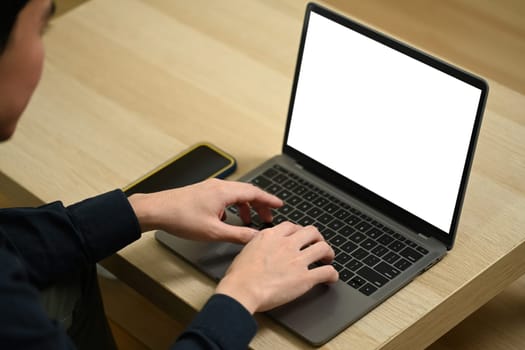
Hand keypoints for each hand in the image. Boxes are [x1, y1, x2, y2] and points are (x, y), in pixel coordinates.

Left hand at [127, 178, 282, 242]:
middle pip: (247, 192)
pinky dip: (232, 207)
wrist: (156, 210)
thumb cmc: (181, 218)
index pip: (255, 193)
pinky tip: (227, 220)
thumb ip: (238, 234)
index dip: (270, 200)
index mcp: (225, 192)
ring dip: (245, 207)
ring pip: (235, 195)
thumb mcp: (214, 231)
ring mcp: (210, 188)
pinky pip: (224, 197)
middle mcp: (219, 186)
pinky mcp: (202, 192)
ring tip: (249, 221)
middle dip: (260, 205)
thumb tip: (256, 237)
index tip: (280, 204)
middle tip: (268, 217)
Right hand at [215, 222, 338, 313]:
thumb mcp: (246, 250)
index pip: (291, 226)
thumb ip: (259, 245)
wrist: (242, 290)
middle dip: (317, 238)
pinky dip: (332, 274)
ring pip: (323, 247)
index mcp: (271, 236)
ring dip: (328, 253)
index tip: (300, 238)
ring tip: (328, 259)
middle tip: (317, 244)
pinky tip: (331, 278)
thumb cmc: (239, 276)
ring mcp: (297, 260)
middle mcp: (286, 244)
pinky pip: (326, 272)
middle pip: (311, 231)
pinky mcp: (305, 278)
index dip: (299, 231)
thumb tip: (262, 248)